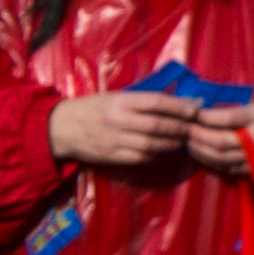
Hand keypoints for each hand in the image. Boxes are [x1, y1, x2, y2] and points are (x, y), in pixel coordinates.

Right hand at [46, 88, 200, 168]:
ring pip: (153, 144)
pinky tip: (163, 151)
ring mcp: (114, 140)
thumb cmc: (90, 108)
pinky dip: (157, 155)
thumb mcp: (113, 97)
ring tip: (183, 141)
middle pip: (158, 126)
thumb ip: (140, 100)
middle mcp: (118, 120)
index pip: (156, 102)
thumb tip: (175, 102)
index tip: (195, 110)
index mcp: (119, 101)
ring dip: (172, 143)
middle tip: (194, 128)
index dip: (179, 107)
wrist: (58, 128)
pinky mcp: (111, 156)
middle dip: (181, 128)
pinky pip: (141, 158)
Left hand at [188, 98, 253, 173]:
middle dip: (198, 136)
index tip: (193, 114)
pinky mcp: (253, 170)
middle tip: (186, 130)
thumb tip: (194, 103)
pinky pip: (225, 169)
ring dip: (199, 151)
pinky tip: (199, 153)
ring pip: (220, 158)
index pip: (227, 118)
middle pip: (220, 142)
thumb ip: (225, 103)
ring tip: (188, 142)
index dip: (206, 117)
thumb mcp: (248, 102)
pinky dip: (208, 162)